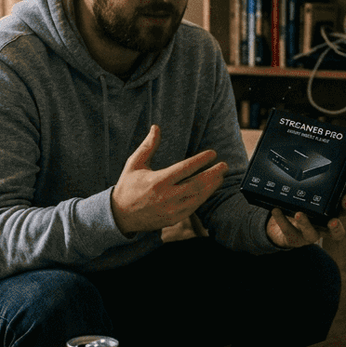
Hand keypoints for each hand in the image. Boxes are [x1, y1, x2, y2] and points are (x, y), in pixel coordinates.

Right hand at [111, 125, 227, 234]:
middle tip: (224, 165)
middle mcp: (167, 196)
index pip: (185, 168)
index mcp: (158, 181)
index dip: (201, 160)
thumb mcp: (134, 163)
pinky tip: (210, 189)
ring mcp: (172, 210)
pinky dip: (203, 198)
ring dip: (212, 186)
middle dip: (213, 174)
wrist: (120, 215)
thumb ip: (148, 146)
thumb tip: (156, 127)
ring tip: (221, 176)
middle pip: (197, 184)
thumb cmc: (128, 186)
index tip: (213, 153)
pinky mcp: (174, 219)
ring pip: (198, 197)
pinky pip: (194, 208)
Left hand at [267, 194, 345, 248]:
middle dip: (335, 227)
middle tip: (332, 221)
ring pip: (311, 234)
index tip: (345, 198)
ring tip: (298, 214)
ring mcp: (308, 235)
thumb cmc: (300, 208)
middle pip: (336, 232)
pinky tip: (276, 209)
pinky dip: (281, 220)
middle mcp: (322, 227)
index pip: (344, 212)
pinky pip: (288, 230)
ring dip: (305, 224)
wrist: (282, 228)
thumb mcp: (307, 197)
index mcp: (330, 214)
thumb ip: (310, 187)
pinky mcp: (294, 239)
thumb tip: (307, 158)